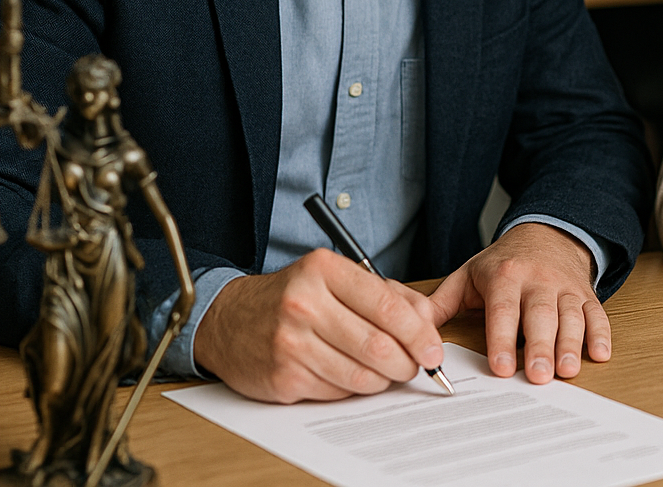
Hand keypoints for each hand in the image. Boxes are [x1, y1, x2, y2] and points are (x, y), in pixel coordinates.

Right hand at [195, 249, 444, 402]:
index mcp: (323, 271)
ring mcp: (290, 343)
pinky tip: (350, 375)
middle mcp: (304, 304)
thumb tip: (428, 323)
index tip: (434, 350)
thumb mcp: (336, 279)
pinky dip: (354, 389)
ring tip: (385, 372)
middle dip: (408, 363)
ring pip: (361, 376)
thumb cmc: (293, 297)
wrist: (228, 320)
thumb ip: (386, 294)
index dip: (419, 333)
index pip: (387, 305)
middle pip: (378, 346)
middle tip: (415, 366)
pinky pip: (337, 392)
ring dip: (384, 380)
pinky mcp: (282, 377)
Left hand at [427, 222, 609, 384]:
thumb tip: (411, 329)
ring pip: (570, 316)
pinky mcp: (586, 294)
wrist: (547, 234)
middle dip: (540, 346)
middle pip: (540, 315)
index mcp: (505, 275)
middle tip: (538, 376)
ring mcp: (565, 287)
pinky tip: (599, 354)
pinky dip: (600, 334)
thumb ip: (441, 303)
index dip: (502, 338)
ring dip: (570, 344)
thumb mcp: (469, 275)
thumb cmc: (503, 263)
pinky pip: (596, 313)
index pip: (503, 309)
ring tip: (566, 370)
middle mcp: (538, 280)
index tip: (501, 367)